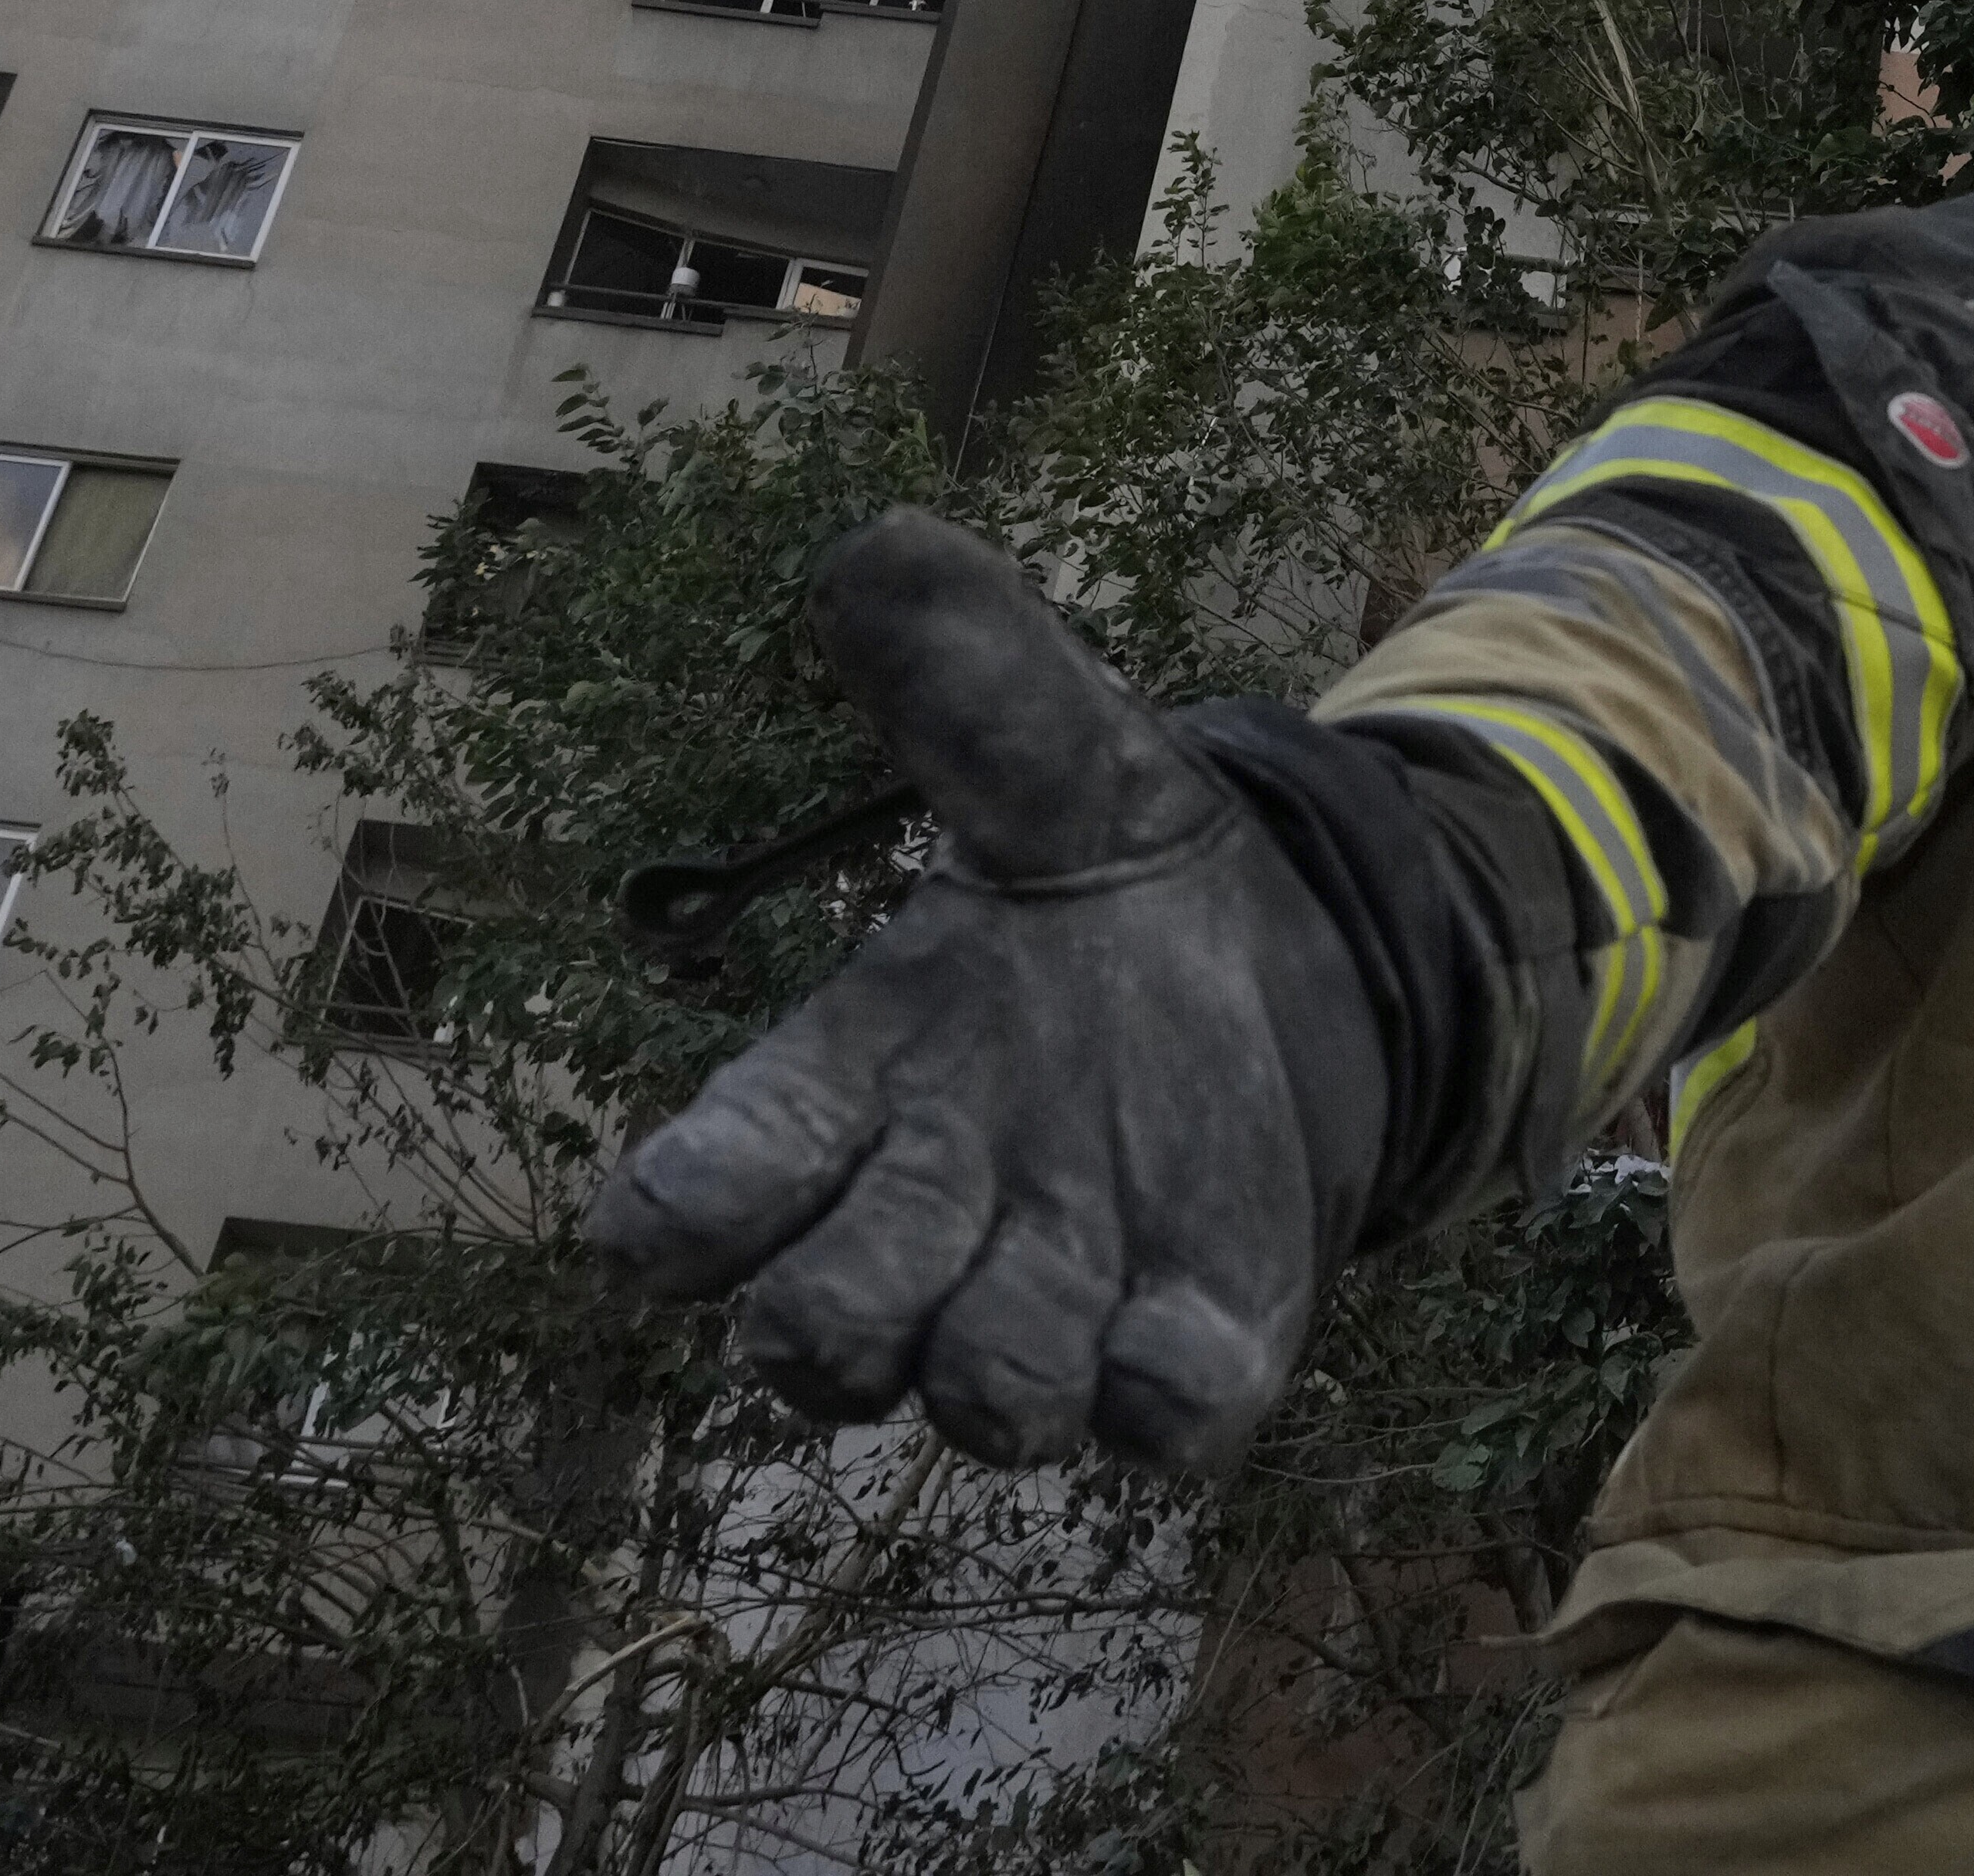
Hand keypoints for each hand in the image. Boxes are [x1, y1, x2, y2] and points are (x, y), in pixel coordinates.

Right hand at [585, 512, 1385, 1473]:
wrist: (1306, 968)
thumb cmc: (1124, 885)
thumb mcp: (1064, 765)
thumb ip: (971, 683)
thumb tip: (874, 542)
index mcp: (855, 1084)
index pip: (699, 1197)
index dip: (679, 1218)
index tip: (666, 1214)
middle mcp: (927, 1220)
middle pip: (815, 1339)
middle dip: (836, 1316)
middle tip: (916, 1212)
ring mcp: (1059, 1301)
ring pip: (983, 1401)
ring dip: (1011, 1351)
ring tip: (1079, 1237)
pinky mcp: (1193, 1352)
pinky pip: (1156, 1432)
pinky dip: (1165, 1401)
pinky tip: (1190, 1331)